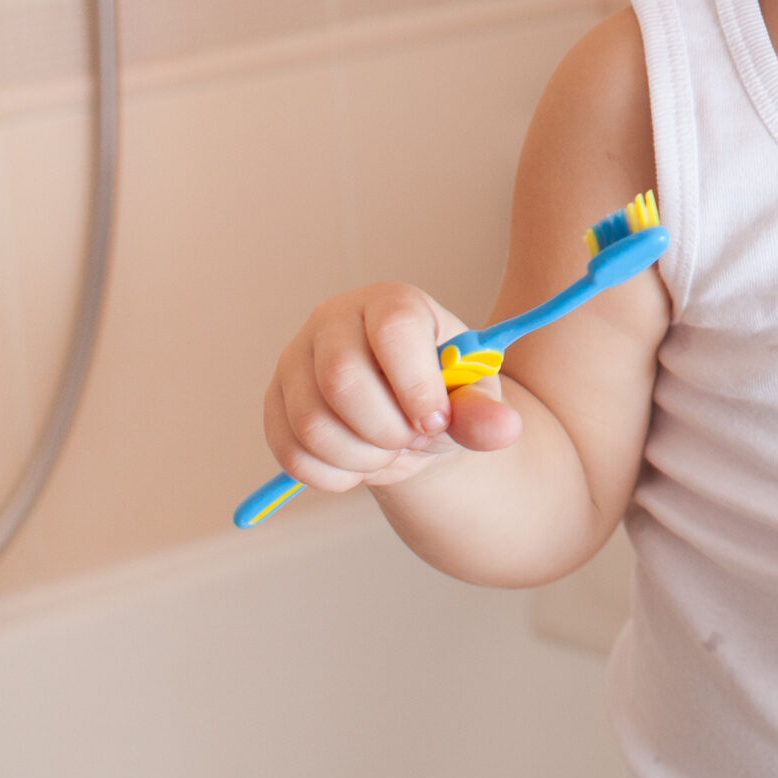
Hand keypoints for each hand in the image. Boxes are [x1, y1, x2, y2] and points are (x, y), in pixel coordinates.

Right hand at [265, 283, 522, 491]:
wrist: (407, 419)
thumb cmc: (443, 395)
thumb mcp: (473, 399)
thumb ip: (483, 412)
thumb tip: (503, 429)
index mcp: (391, 303)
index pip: (392, 330)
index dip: (416, 386)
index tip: (437, 421)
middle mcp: (334, 319)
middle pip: (341, 379)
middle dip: (386, 429)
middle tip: (413, 438)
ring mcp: (295, 359)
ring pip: (312, 422)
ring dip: (361, 457)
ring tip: (389, 450)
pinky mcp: (275, 403)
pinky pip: (290, 452)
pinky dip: (332, 475)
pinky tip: (360, 464)